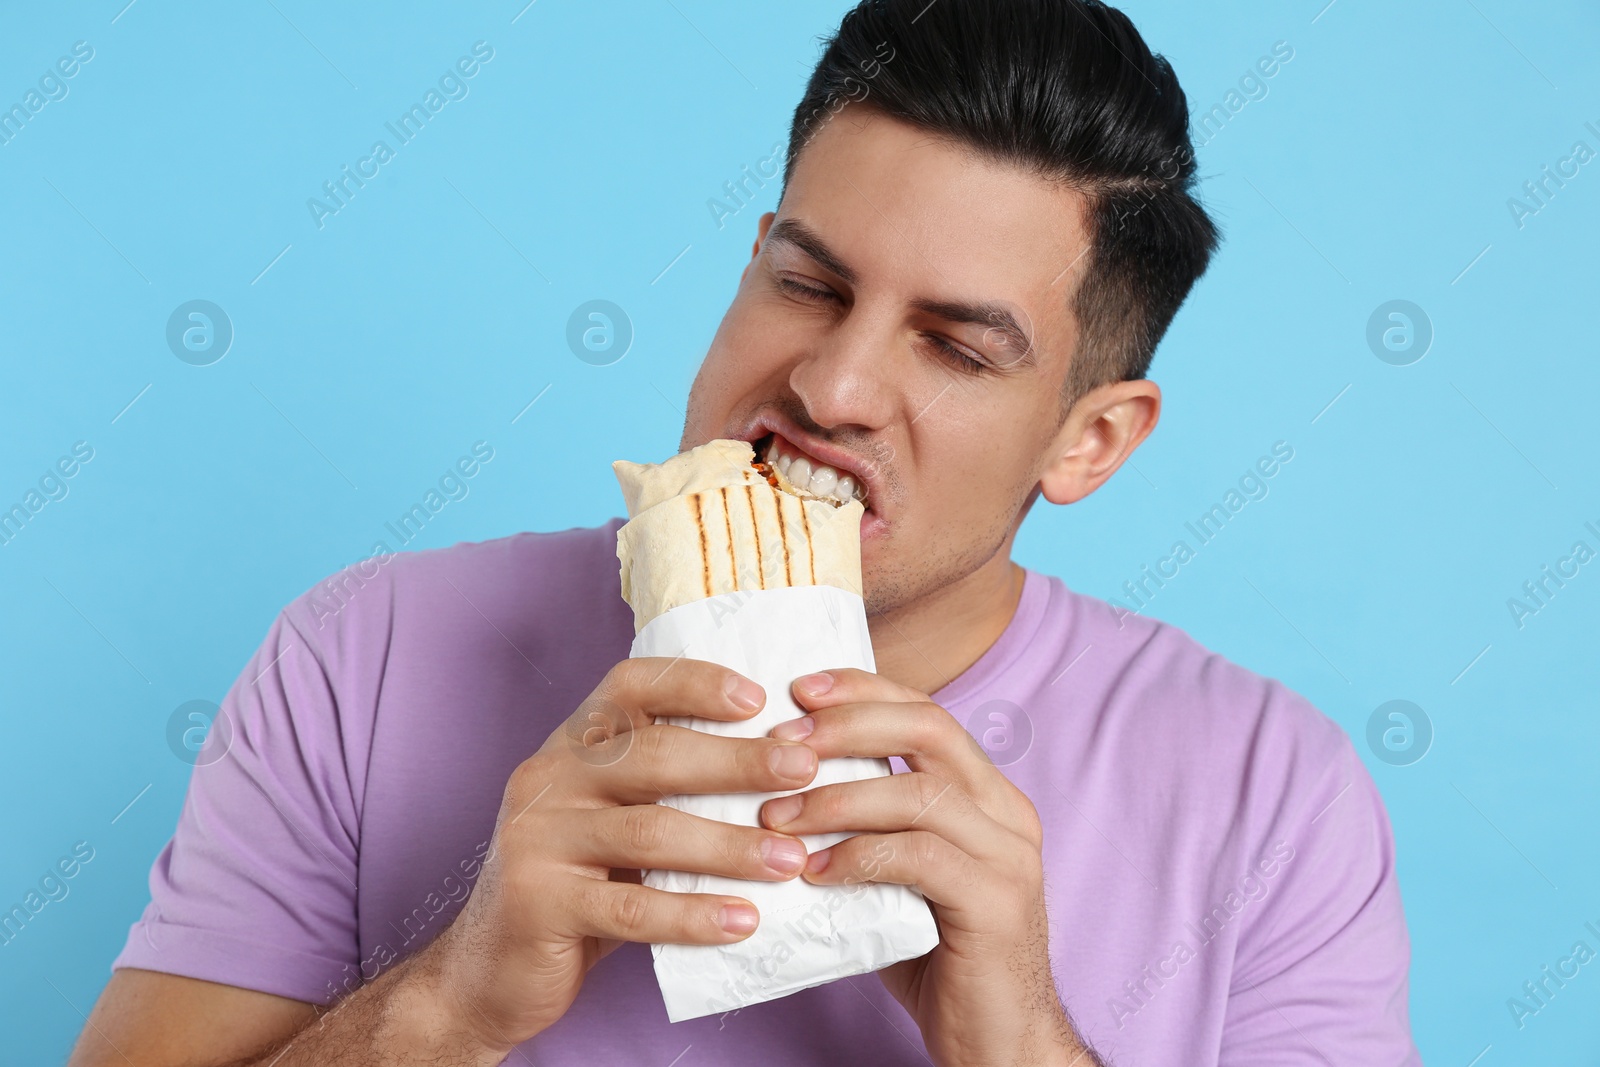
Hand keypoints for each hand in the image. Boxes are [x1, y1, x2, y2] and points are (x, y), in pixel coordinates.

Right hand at [417, 658, 820, 1053]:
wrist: (490, 967)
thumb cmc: (580, 883)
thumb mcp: (614, 819)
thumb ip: (671, 788)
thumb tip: (783, 769)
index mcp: (573, 745)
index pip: (630, 686)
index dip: (695, 682)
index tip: (760, 699)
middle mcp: (550, 777)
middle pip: (653, 754)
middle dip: (736, 761)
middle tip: (803, 772)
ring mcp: (538, 838)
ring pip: (649, 831)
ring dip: (730, 845)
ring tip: (791, 859)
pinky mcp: (539, 903)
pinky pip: (630, 909)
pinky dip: (693, 914)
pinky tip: (743, 920)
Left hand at [761, 669, 1098, 1066]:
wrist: (999, 1045)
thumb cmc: (938, 960)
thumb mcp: (897, 878)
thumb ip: (864, 831)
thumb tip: (776, 792)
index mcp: (987, 795)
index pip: (927, 711)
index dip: (864, 690)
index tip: (800, 689)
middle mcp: (1007, 812)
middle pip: (929, 728)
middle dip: (847, 724)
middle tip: (780, 741)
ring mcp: (1009, 855)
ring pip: (918, 792)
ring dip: (835, 798)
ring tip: (776, 817)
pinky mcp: (997, 901)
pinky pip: (919, 856)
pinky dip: (857, 856)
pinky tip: (814, 872)